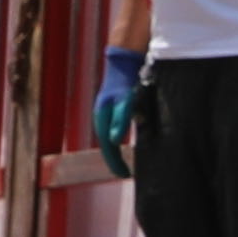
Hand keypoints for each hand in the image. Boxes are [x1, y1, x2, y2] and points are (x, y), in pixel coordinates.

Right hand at [94, 61, 143, 179]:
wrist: (124, 61)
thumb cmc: (126, 82)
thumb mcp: (125, 102)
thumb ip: (121, 121)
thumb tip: (115, 141)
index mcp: (103, 119)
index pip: (108, 148)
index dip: (115, 163)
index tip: (125, 175)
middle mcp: (103, 117)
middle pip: (108, 144)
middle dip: (116, 159)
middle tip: (125, 172)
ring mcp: (108, 112)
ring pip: (113, 136)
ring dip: (119, 149)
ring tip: (129, 161)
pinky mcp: (116, 107)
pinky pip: (118, 128)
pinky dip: (123, 137)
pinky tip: (134, 139)